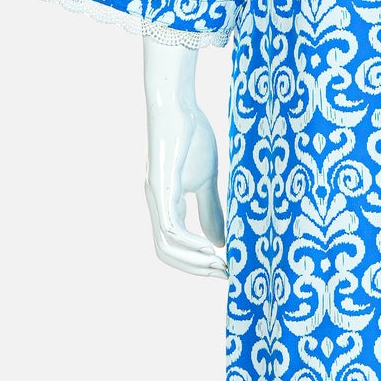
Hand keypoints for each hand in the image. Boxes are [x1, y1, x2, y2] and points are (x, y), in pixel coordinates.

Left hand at [142, 40, 227, 278]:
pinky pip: (170, 227)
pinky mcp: (160, 187)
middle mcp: (155, 206)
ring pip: (166, 246)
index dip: (196, 263)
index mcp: (166, 205)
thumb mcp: (208, 180)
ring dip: (194, 261)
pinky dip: (188, 243)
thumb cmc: (191, 137)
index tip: (225, 269)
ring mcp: (155, 198)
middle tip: (224, 274)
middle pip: (166, 254)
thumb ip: (211, 210)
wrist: (179, 106)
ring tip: (219, 265)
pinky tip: (209, 248)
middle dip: (195, 269)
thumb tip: (220, 242)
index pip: (173, 247)